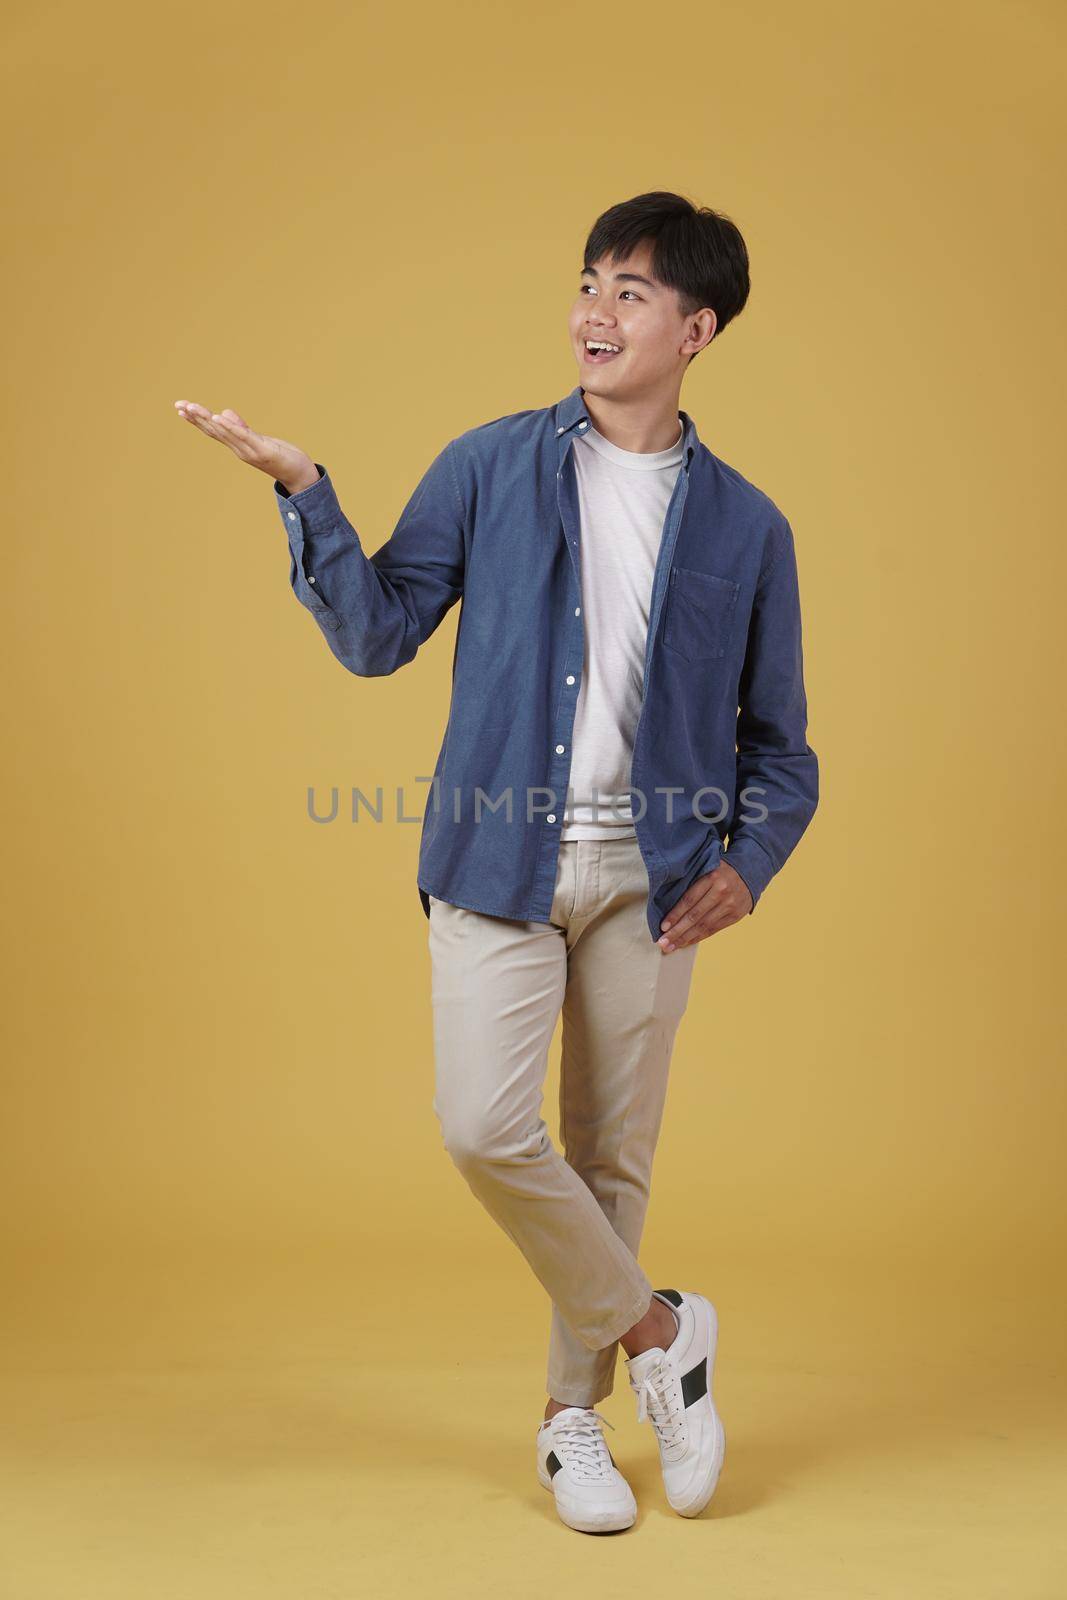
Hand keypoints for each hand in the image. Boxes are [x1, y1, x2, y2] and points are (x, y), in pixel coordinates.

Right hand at [173, 399, 318, 493]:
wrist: (300, 476)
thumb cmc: (281, 457)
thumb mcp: (259, 439)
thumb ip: (241, 427)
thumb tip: (223, 412)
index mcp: (238, 446)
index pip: (214, 431)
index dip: (197, 420)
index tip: (180, 408)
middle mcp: (241, 450)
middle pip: (215, 431)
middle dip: (196, 417)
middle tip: (179, 405)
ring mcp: (251, 451)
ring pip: (225, 433)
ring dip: (207, 419)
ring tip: (192, 407)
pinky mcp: (264, 451)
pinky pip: (244, 437)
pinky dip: (230, 427)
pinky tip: (218, 417)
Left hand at [657, 861, 752, 951]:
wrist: (751, 871)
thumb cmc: (721, 871)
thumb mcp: (707, 868)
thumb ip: (693, 884)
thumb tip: (669, 906)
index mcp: (711, 877)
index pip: (689, 900)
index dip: (675, 915)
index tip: (663, 927)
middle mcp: (721, 892)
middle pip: (694, 916)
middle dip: (677, 931)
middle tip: (662, 943)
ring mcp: (729, 905)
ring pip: (703, 926)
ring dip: (685, 938)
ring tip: (670, 947)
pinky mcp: (735, 916)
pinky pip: (713, 930)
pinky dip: (698, 937)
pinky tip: (686, 942)